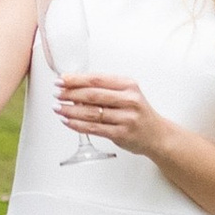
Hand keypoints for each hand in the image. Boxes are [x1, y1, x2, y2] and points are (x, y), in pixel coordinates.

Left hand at [53, 67, 169, 158]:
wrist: (157, 135)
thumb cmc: (138, 112)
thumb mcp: (127, 94)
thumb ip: (104, 90)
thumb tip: (74, 88)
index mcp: (128, 85)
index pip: (97, 79)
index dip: (76, 79)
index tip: (61, 80)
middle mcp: (129, 100)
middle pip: (93, 95)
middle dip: (70, 93)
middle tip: (56, 93)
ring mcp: (126, 118)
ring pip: (91, 112)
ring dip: (70, 110)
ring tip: (57, 108)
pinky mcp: (121, 134)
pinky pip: (94, 128)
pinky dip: (77, 124)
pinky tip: (67, 121)